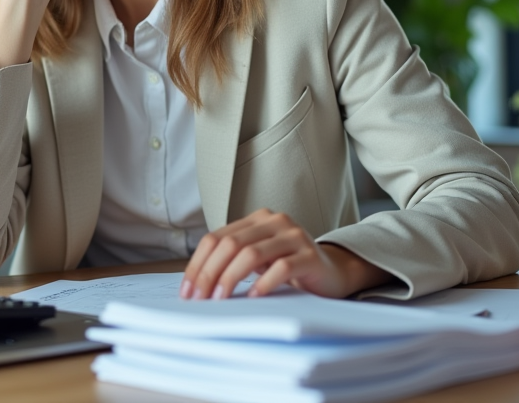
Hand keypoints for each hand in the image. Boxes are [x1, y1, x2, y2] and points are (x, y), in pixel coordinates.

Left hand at [179, 209, 392, 300]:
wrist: (332, 273)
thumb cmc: (289, 268)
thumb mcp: (258, 259)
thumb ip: (233, 259)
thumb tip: (196, 284)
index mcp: (256, 219)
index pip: (216, 237)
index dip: (197, 264)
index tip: (187, 291)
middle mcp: (274, 221)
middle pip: (230, 244)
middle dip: (209, 273)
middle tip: (199, 298)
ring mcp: (294, 236)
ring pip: (252, 253)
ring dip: (230, 278)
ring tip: (220, 299)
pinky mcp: (310, 255)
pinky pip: (281, 268)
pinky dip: (263, 283)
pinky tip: (253, 296)